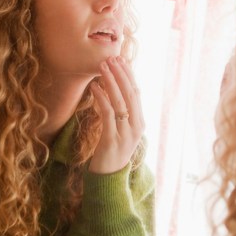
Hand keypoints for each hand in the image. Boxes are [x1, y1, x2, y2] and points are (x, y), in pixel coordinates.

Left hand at [88, 57, 144, 173]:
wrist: (108, 177)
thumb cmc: (112, 150)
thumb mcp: (120, 130)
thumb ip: (121, 113)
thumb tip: (116, 90)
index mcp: (140, 122)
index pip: (137, 93)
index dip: (129, 75)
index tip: (121, 60)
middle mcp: (136, 127)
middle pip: (131, 94)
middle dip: (121, 74)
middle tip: (111, 58)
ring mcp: (126, 134)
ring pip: (120, 102)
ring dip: (111, 82)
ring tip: (102, 67)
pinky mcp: (112, 140)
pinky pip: (108, 114)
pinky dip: (102, 98)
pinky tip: (94, 87)